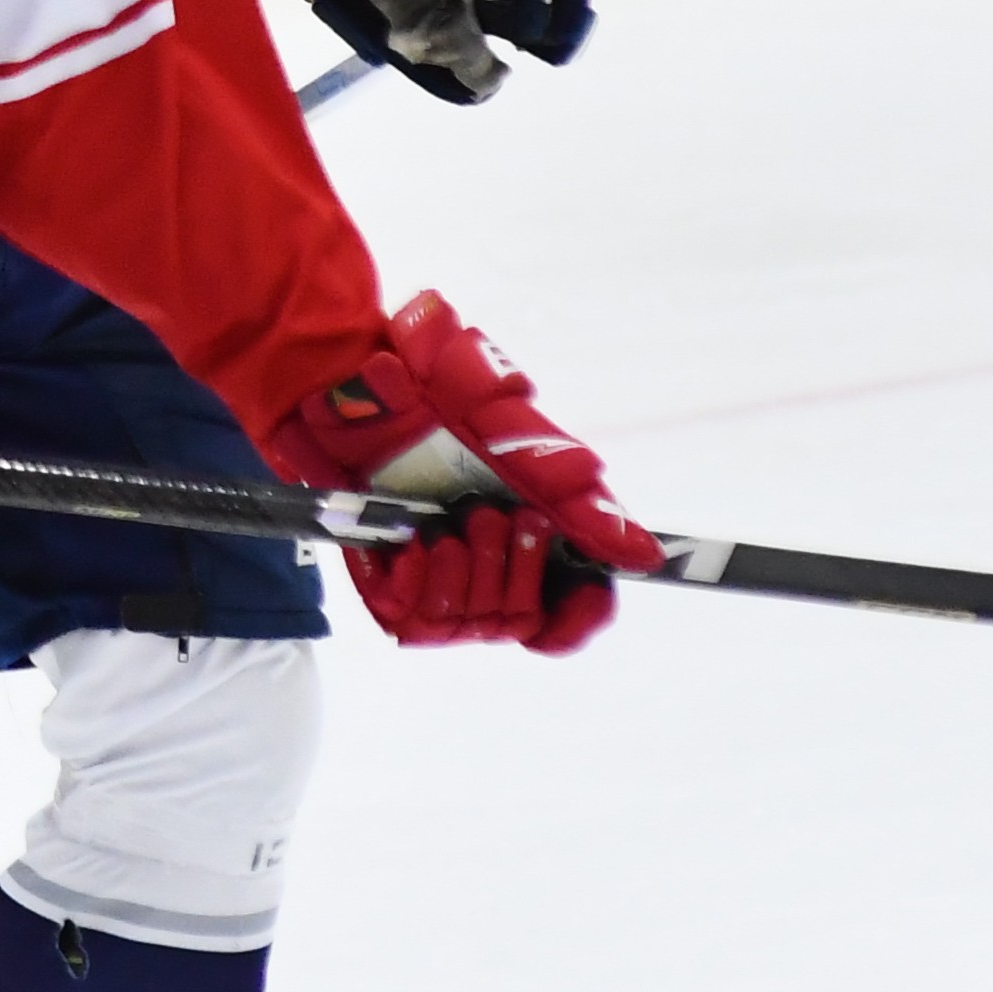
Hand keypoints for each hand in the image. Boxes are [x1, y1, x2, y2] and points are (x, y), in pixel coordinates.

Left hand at [259, 291, 657, 653]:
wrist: (349, 368)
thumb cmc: (436, 381)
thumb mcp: (516, 428)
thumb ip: (575, 495)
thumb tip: (643, 554)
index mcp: (534, 521)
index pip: (574, 607)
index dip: (580, 615)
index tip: (583, 598)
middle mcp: (487, 551)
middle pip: (521, 618)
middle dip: (514, 574)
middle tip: (492, 516)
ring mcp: (436, 562)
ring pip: (467, 623)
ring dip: (462, 575)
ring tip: (444, 527)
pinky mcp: (384, 569)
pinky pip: (405, 617)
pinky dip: (410, 584)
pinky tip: (409, 546)